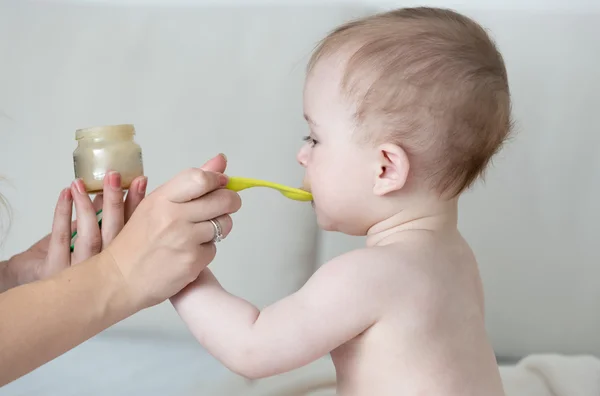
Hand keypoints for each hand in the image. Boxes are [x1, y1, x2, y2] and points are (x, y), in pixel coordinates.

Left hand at [4, 173, 146, 288]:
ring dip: (87, 206)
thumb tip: (114, 193)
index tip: (139, 181)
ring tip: (81, 183)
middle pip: (114, 231)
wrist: (46, 298)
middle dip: (116, 201)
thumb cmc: (74, 273)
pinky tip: (65, 195)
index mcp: (121, 261)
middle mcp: (104, 268)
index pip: (134, 230)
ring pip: (89, 236)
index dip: (137, 205)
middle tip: (115, 176)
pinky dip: (62, 213)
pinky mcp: (55, 269)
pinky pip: (60, 238)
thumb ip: (107, 226)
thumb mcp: (97, 248)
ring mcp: (80, 270)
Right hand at [104, 154, 240, 309]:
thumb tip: (221, 160)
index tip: (219, 184)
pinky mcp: (192, 262)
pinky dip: (206, 250)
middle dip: (231, 202)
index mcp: (162, 198)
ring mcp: (184, 240)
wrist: (119, 278)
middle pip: (223, 200)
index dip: (217, 180)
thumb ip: (190, 182)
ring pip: (224, 225)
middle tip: (225, 206)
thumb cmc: (138, 239)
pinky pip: (214, 249)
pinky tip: (189, 252)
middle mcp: (173, 217)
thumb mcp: (156, 204)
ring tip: (200, 232)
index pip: (201, 178)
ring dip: (219, 227)